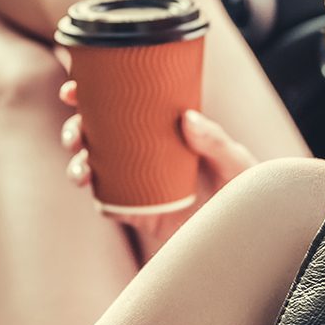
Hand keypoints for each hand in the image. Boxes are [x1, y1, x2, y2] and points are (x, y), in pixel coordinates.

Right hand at [59, 80, 257, 253]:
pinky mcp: (138, 213)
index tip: (74, 87)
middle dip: (75, 129)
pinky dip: (96, 195)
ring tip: (82, 168)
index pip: (122, 104)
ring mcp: (137, 183)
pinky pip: (107, 202)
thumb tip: (188, 118)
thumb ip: (216, 142)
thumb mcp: (236, 162)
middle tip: (76, 133)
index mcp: (161, 129)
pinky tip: (92, 188)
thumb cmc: (248, 191)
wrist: (249, 236)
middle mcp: (143, 152)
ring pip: (94, 167)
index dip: (91, 94)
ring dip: (77, 163)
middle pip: (96, 134)